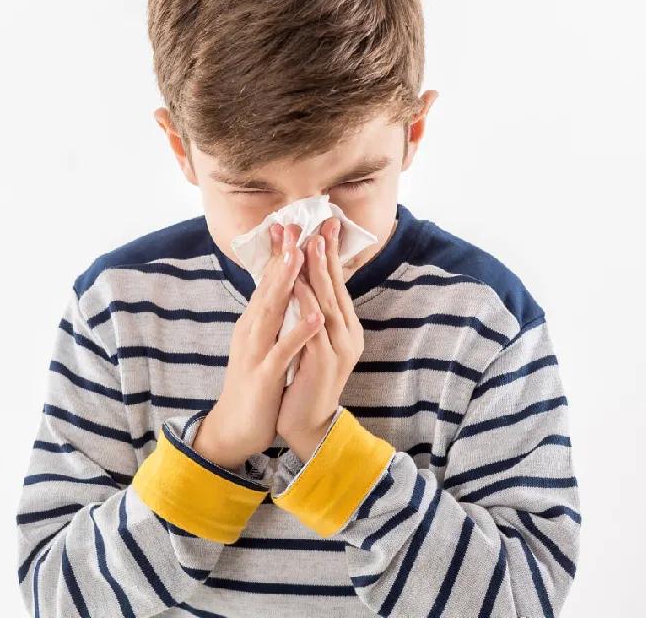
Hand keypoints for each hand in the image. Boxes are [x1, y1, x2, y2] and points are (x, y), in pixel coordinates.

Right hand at [193, 222, 324, 470]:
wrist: (234, 427)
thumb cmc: (253, 385)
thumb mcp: (261, 344)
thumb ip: (270, 318)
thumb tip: (280, 290)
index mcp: (254, 323)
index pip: (267, 282)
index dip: (278, 253)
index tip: (289, 223)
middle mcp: (251, 330)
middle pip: (267, 288)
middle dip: (281, 256)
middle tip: (293, 225)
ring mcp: (256, 351)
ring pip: (271, 312)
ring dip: (285, 284)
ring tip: (299, 257)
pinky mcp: (263, 375)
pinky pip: (283, 351)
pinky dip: (298, 332)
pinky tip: (315, 317)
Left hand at [276, 216, 365, 462]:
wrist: (305, 423)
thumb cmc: (304, 378)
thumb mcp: (311, 339)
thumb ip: (311, 312)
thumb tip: (303, 279)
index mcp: (344, 327)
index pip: (336, 283)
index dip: (328, 254)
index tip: (322, 224)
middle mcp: (347, 334)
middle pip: (336, 288)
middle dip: (326, 254)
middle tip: (321, 223)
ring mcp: (338, 349)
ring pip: (328, 304)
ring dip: (318, 274)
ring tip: (309, 245)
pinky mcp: (325, 364)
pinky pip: (314, 329)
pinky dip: (305, 306)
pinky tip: (297, 287)